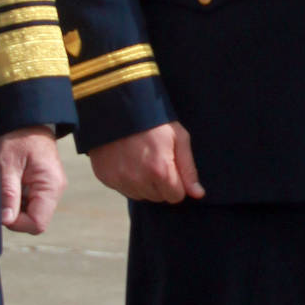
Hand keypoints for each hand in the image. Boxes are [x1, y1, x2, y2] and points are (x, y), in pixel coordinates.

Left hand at [0, 125, 64, 234]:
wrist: (28, 118)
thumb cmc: (18, 137)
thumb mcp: (7, 164)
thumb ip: (8, 193)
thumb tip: (6, 220)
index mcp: (50, 185)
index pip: (37, 223)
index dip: (16, 222)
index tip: (0, 209)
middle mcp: (55, 190)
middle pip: (34, 220)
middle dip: (14, 214)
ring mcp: (50, 188)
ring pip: (31, 213)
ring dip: (14, 206)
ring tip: (4, 185)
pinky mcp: (43, 186)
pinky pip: (30, 202)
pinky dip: (17, 199)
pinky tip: (9, 183)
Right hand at [89, 121, 204, 203]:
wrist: (117, 106)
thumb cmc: (153, 120)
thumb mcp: (178, 137)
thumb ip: (188, 169)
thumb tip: (198, 194)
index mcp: (160, 171)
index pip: (176, 197)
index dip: (177, 182)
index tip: (171, 165)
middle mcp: (139, 180)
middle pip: (158, 197)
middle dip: (160, 183)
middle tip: (155, 158)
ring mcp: (120, 180)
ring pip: (140, 195)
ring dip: (143, 183)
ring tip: (140, 158)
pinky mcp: (106, 178)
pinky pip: (123, 189)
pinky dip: (127, 179)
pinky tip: (127, 160)